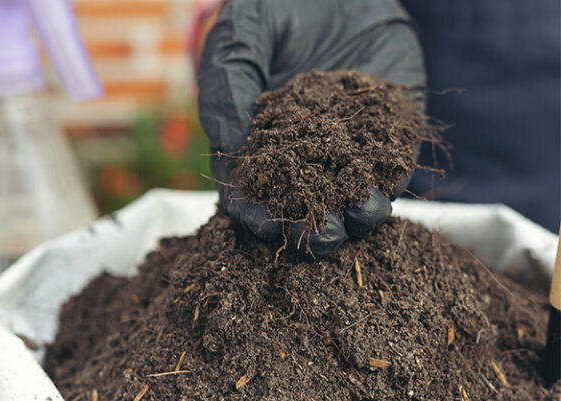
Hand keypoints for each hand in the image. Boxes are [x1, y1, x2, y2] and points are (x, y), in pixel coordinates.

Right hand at [197, 0, 424, 258]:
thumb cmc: (271, 11)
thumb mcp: (237, 40)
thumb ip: (226, 91)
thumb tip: (230, 154)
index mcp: (258, 145)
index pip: (252, 195)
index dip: (256, 216)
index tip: (267, 226)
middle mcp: (304, 156)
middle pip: (306, 209)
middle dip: (314, 230)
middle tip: (322, 238)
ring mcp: (349, 147)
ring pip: (353, 197)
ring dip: (358, 215)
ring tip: (361, 215)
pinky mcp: (390, 131)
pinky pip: (395, 164)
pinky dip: (392, 180)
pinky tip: (386, 187)